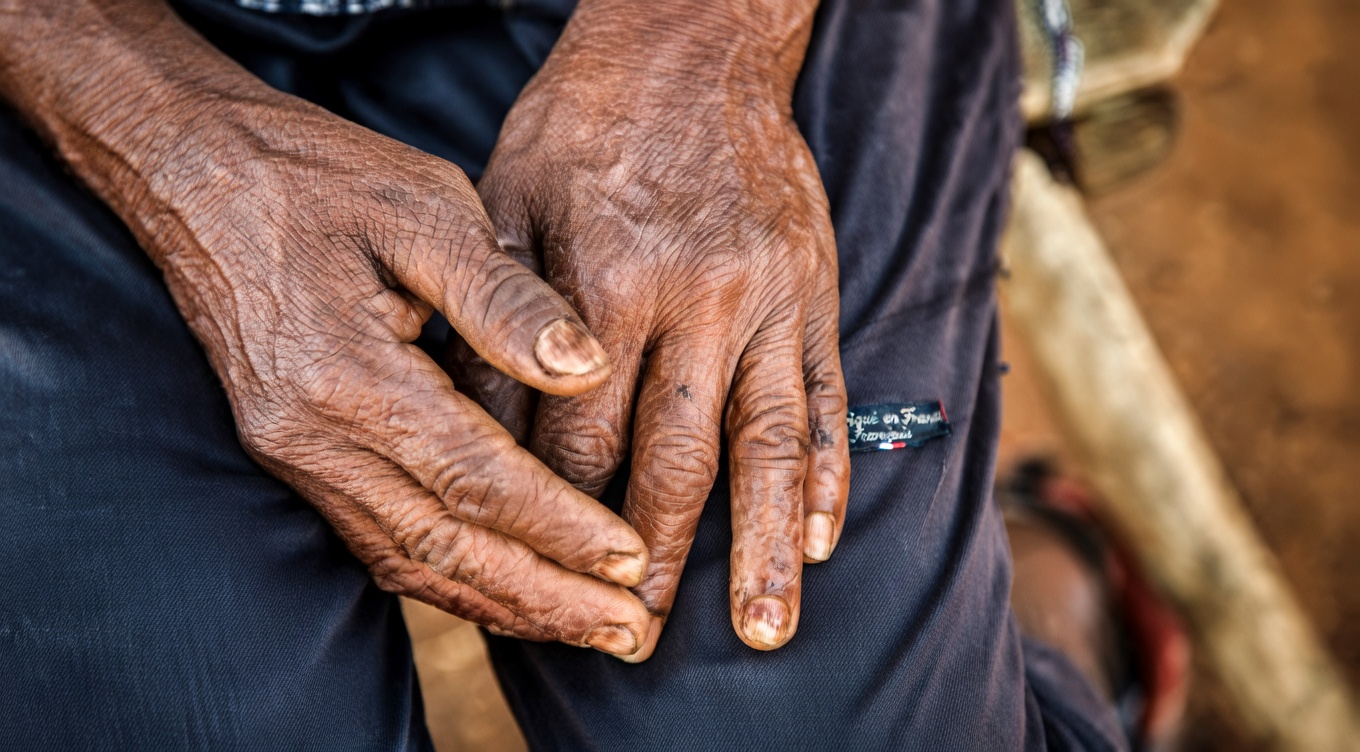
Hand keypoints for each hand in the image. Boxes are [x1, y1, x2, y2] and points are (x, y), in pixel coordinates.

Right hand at [0, 1, 650, 655]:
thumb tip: (584, 369)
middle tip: (627, 633)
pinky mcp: (294, 454)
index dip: (560, 528)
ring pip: (408, 560)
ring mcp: (294, 454)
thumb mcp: (422, 206)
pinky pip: (378, 539)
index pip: (475, 480)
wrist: (194, 173)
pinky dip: (449, 576)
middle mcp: (311, 437)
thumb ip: (503, 298)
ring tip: (583, 625)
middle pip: (445, 548)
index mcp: (347, 376)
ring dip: (501, 602)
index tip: (632, 563)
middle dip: (544, 598)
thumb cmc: (317, 177)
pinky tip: (504, 587)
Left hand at [466, 0, 850, 655]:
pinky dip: (829, 473)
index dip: (559, 518)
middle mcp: (697, 303)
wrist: (693, 44)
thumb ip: (501, 316)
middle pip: (675, 462)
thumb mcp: (509, 200)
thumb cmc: (586, 123)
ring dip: (761, 547)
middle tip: (641, 638)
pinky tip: (820, 537)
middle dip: (656, 560)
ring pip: (767, 446)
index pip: (579, 437)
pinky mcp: (815, 293)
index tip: (547, 578)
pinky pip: (828, 397)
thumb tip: (478, 425)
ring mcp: (768, 302)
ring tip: (763, 628)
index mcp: (608, 284)